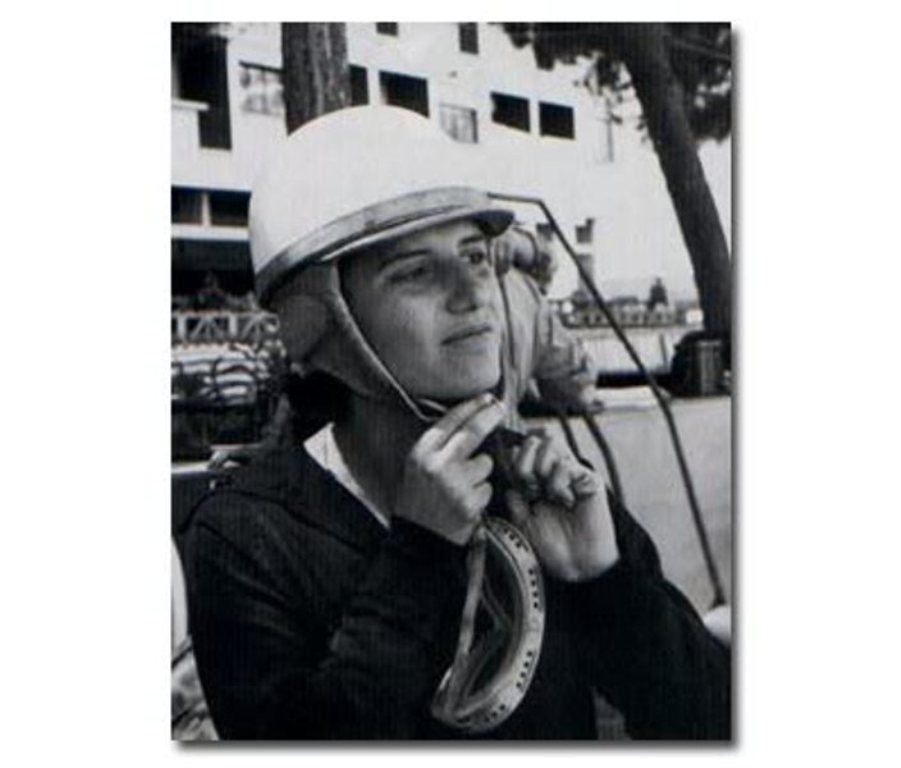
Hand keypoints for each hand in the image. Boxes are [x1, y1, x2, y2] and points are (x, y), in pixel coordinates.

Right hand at [394, 394, 504, 545]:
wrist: (417, 540)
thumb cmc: (419, 500)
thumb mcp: (417, 467)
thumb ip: (440, 446)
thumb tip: (472, 419)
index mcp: (421, 453)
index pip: (451, 420)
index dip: (472, 406)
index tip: (487, 398)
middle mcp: (437, 465)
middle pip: (473, 432)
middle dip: (490, 416)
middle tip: (501, 408)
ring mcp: (455, 485)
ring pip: (485, 463)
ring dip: (480, 473)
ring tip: (461, 488)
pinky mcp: (470, 503)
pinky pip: (488, 487)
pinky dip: (482, 494)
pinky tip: (466, 504)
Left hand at [505, 432, 618, 581]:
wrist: (577, 567)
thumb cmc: (550, 547)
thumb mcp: (521, 522)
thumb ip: (513, 498)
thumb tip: (508, 476)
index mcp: (533, 480)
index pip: (518, 449)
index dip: (512, 462)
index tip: (516, 486)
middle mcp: (551, 472)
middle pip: (532, 438)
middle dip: (524, 460)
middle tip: (530, 486)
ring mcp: (571, 472)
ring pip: (550, 441)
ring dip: (541, 466)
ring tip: (547, 492)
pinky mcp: (588, 478)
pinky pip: (566, 464)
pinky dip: (558, 481)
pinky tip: (565, 500)